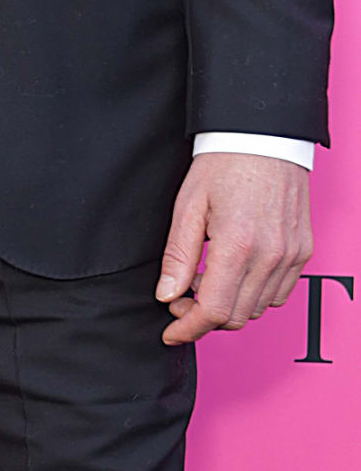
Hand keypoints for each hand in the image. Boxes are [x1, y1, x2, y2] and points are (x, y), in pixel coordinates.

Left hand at [157, 152, 311, 345]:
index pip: (214, 311)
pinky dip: (254, 294)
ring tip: (207, 278)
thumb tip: (167, 295)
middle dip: (204, 318)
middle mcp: (270, 255)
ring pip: (259, 308)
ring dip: (229, 306)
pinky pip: (279, 293)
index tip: (171, 332)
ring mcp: (291, 255)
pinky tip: (234, 273)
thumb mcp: (187, 206)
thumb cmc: (224, 164)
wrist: (264, 138)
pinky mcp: (302, 252)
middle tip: (181, 299)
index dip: (189, 328)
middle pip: (236, 316)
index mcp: (237, 245)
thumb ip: (178, 256)